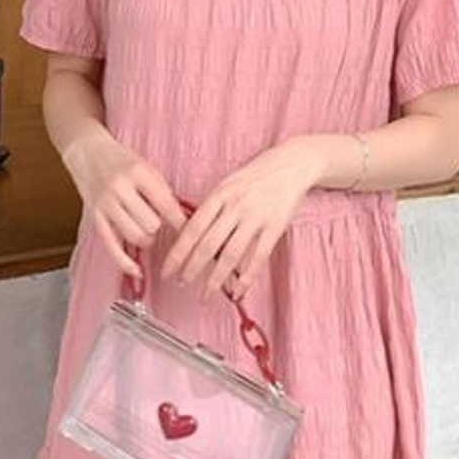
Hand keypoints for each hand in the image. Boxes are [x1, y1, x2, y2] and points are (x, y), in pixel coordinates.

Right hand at [63, 125, 186, 279]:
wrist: (88, 152)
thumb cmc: (122, 162)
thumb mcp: (147, 169)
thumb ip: (164, 193)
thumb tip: (188, 220)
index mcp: (138, 172)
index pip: (166, 205)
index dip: (182, 223)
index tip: (193, 234)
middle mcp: (120, 188)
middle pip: (151, 225)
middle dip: (158, 227)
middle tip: (156, 221)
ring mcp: (105, 204)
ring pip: (136, 237)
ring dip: (146, 239)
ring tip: (144, 229)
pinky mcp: (95, 217)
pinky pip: (112, 247)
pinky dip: (126, 263)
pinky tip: (137, 271)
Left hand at [160, 137, 322, 300]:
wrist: (291, 164)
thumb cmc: (255, 175)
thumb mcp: (227, 184)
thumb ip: (210, 207)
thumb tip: (190, 233)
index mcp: (219, 195)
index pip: (192, 229)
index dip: (177, 252)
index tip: (167, 269)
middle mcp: (235, 207)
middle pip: (208, 245)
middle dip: (191, 268)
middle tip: (181, 283)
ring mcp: (255, 218)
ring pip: (230, 255)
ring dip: (215, 279)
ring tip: (205, 294)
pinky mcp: (274, 227)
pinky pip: (258, 257)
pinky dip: (247, 277)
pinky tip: (238, 290)